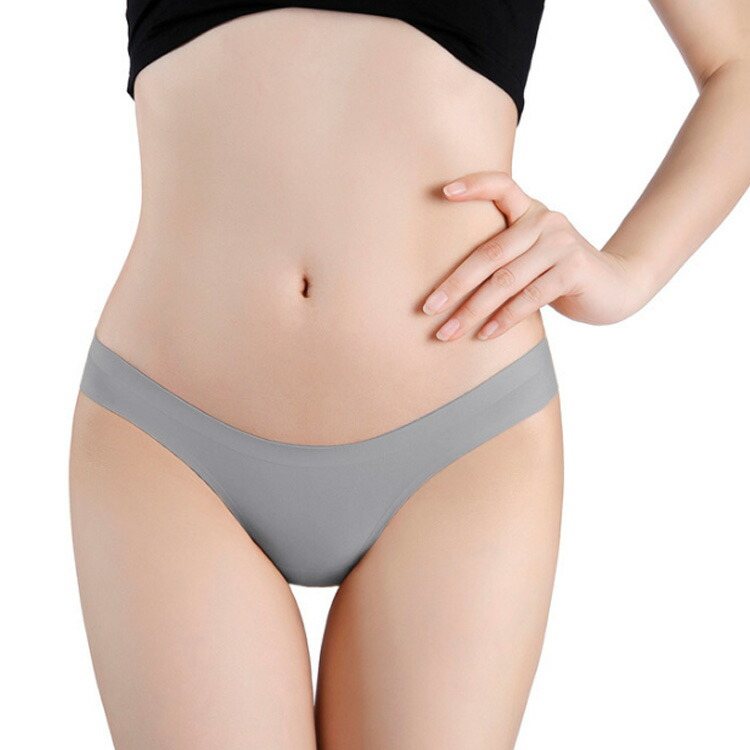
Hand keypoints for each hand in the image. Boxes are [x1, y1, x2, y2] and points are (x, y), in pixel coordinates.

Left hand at [422, 171, 649, 340]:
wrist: (617, 286)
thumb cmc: (560, 273)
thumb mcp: (533, 254)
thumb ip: (504, 254)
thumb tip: (447, 284)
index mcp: (530, 211)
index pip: (502, 186)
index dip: (474, 185)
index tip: (442, 192)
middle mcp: (545, 221)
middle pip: (489, 253)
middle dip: (454, 285)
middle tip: (427, 308)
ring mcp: (561, 244)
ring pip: (505, 280)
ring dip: (472, 311)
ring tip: (448, 333)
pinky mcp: (574, 270)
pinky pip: (529, 297)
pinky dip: (504, 319)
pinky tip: (485, 334)